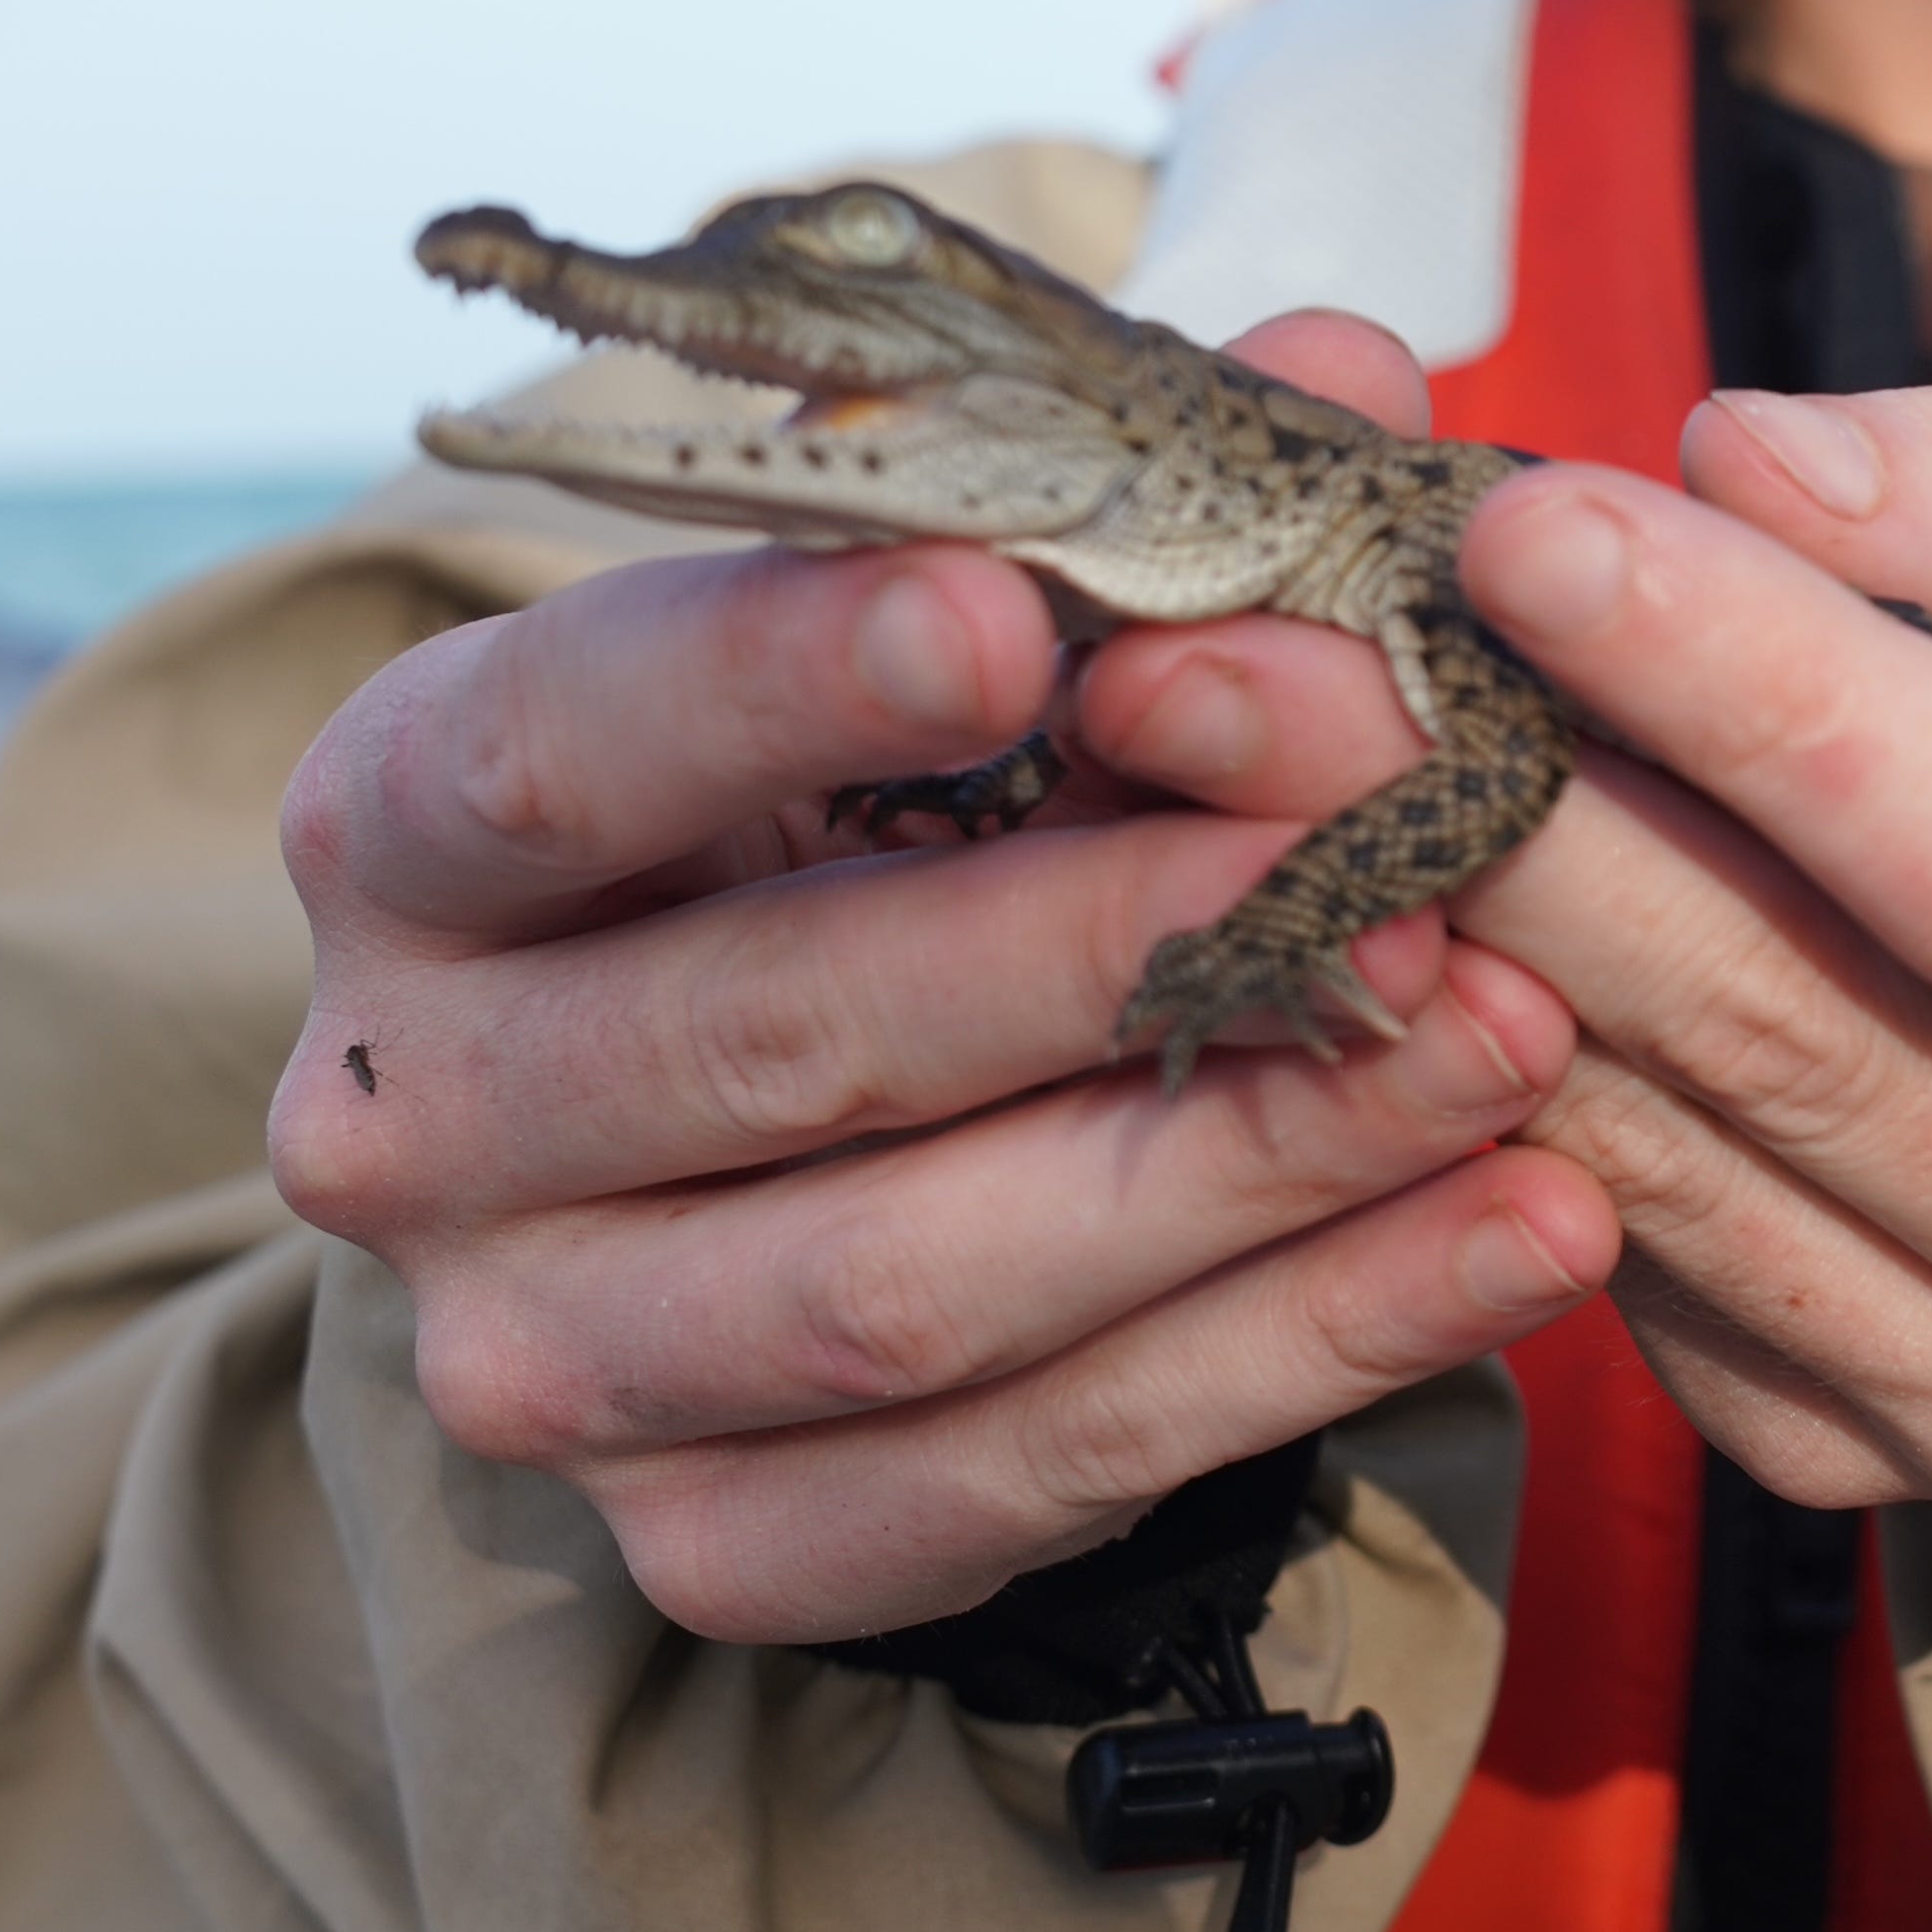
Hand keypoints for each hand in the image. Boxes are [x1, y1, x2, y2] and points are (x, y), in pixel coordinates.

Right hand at [264, 316, 1621, 1645]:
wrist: (788, 1163)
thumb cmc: (871, 816)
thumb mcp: (960, 640)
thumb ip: (1124, 513)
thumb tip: (1343, 378)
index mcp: (412, 827)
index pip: (563, 744)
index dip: (780, 676)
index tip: (1017, 611)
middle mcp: (412, 1113)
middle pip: (776, 1031)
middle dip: (1115, 939)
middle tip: (1393, 854)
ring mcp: (539, 1357)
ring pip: (909, 1284)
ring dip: (1250, 1161)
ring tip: (1507, 1036)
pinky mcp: (706, 1553)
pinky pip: (1029, 1475)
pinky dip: (1306, 1352)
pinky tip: (1520, 1232)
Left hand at [1103, 382, 1931, 1551]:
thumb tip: (1745, 469)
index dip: (1779, 711)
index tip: (1530, 528)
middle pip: (1808, 1040)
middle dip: (1503, 811)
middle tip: (1250, 636)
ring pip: (1671, 1165)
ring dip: (1418, 944)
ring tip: (1218, 748)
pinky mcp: (1874, 1476)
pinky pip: (1627, 1260)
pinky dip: (1469, 1085)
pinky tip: (1346, 925)